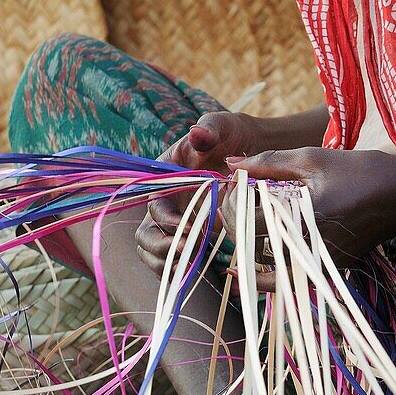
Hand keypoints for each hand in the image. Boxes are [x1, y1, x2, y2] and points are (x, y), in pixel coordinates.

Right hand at [136, 111, 266, 277]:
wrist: (249, 147)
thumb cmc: (229, 134)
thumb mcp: (221, 126)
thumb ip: (208, 130)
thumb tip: (197, 134)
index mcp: (164, 176)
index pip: (154, 204)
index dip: (167, 220)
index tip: (191, 228)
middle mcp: (166, 200)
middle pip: (146, 234)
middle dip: (162, 248)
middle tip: (191, 250)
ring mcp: (177, 220)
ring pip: (155, 253)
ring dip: (169, 263)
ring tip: (195, 261)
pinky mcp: (192, 234)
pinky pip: (175, 260)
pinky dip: (182, 268)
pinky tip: (202, 267)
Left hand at [220, 147, 395, 287]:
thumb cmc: (362, 171)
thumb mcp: (313, 158)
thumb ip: (268, 162)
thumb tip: (231, 163)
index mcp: (303, 216)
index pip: (246, 222)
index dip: (229, 206)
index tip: (227, 188)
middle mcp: (310, 247)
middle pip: (252, 246)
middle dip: (234, 225)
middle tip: (228, 204)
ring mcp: (321, 264)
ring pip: (267, 266)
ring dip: (248, 246)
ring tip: (243, 223)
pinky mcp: (330, 270)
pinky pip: (290, 276)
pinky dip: (270, 270)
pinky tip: (256, 260)